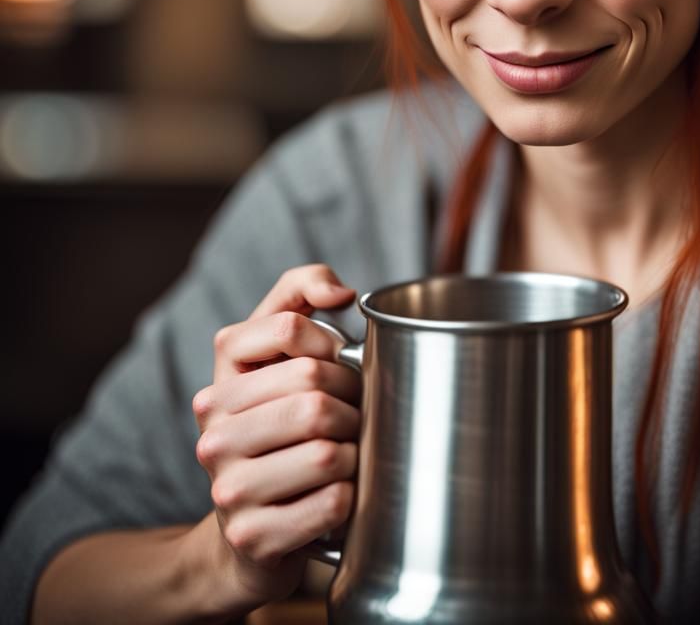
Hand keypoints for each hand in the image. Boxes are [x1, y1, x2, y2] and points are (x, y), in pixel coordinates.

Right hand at [190, 264, 360, 610]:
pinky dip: (352, 496)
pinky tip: (341, 494)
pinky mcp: (252, 536)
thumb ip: (303, 292)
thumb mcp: (282, 349)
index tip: (343, 365)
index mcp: (221, 380)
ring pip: (326, 452)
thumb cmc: (282, 424)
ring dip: (356, 453)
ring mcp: (228, 487)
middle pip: (313, 395)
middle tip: (358, 416)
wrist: (252, 531)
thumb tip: (340, 292)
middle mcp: (214, 432)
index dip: (333, 345)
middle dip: (354, 404)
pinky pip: (332, 502)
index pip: (288, 329)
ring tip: (350, 454)